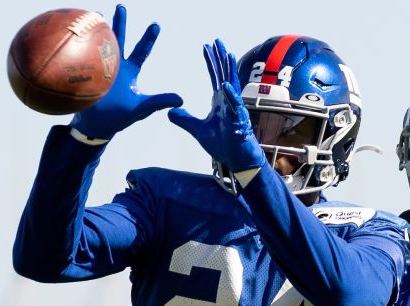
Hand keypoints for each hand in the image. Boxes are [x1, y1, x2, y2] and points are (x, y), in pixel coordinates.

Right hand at [70, 4, 182, 139]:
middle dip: (120, 23)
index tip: (156, 25)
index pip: (141, 51)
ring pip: (100, 43)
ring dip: (99, 29)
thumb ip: (160, 101)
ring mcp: (99, 67)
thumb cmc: (120, 118)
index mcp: (130, 71)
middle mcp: (115, 65)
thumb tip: (182, 99)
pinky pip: (84, 56)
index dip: (148, 39)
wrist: (96, 126)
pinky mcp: (86, 73)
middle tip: (121, 7)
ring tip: (98, 14)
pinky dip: (82, 44)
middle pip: (119, 40)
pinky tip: (78, 32)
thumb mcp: (142, 108)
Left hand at [168, 39, 266, 172]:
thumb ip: (185, 120)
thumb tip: (170, 112)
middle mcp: (228, 102)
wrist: (237, 160)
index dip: (210, 62)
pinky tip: (225, 85)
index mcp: (220, 102)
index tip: (206, 47)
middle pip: (224, 75)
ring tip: (227, 53)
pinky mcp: (239, 122)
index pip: (215, 77)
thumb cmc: (224, 145)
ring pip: (232, 85)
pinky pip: (234, 106)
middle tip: (216, 41)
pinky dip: (230, 96)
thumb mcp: (198, 130)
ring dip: (229, 70)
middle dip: (220, 58)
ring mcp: (235, 110)